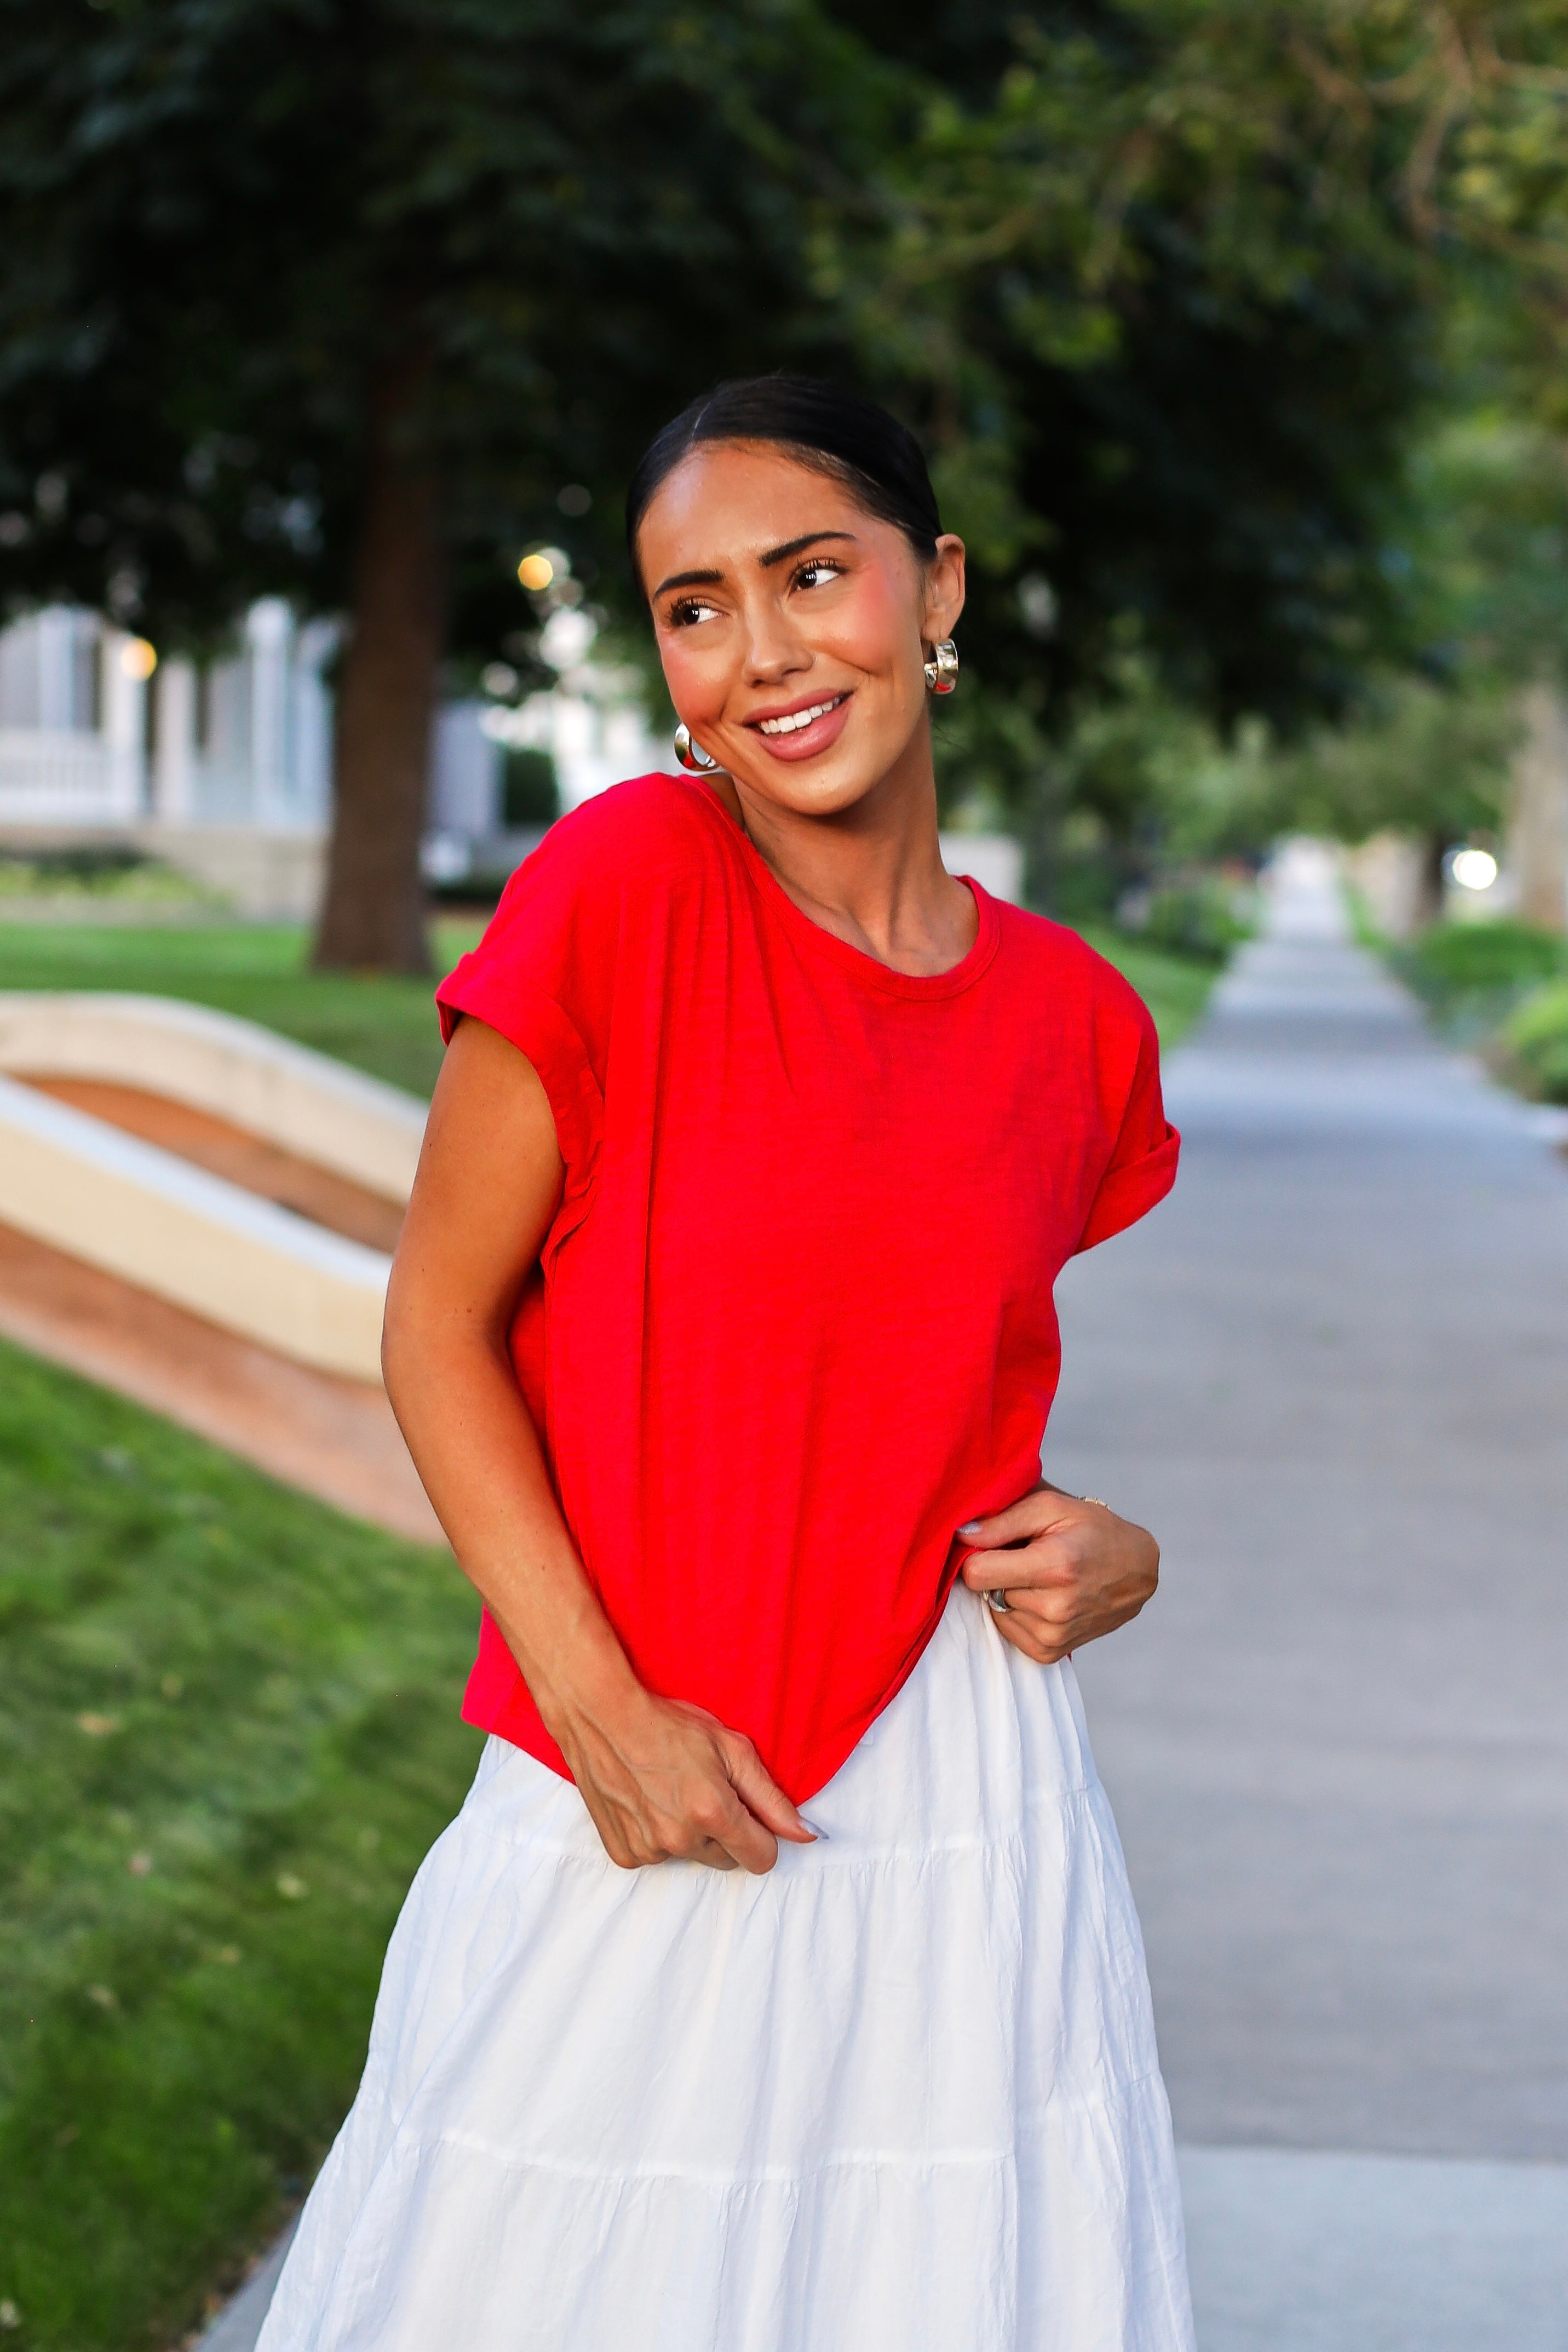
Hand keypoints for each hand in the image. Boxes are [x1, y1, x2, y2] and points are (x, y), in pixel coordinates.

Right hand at [549, 1677, 814, 1873]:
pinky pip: (656, 1857)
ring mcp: (649, 1849)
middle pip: (726, 1859)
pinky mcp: (624, 1853)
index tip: (748, 1813)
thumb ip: (772, 1798)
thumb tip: (807, 1835)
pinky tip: (647, 1802)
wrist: (601, 1716)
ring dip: (689, 1834)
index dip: (762, 1835)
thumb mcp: (731, 1748)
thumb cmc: (667, 1724)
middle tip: (704, 1790)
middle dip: (724, 1832)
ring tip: (671, 1791)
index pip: (761, 1857)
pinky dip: (656, 1837)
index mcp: (713, 1813)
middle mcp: (681, 1838)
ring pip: (690, 1857)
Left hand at [958, 1483, 1158, 1664]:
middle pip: (985, 1591)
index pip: (976, 1574)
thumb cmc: (1091, 1530)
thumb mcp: (1051, 1507)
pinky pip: (1008, 1632)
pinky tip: (1042, 1597)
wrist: (1136, 1569)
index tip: (993, 1544)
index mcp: (1055, 1567)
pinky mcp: (1051, 1653)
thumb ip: (1002, 1521)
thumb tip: (960, 1534)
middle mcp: (1055, 1608)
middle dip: (997, 1571)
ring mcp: (1054, 1635)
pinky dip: (1017, 1614)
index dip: (977, 1555)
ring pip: (995, 1611)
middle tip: (1026, 1556)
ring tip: (1039, 1576)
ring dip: (1008, 1593)